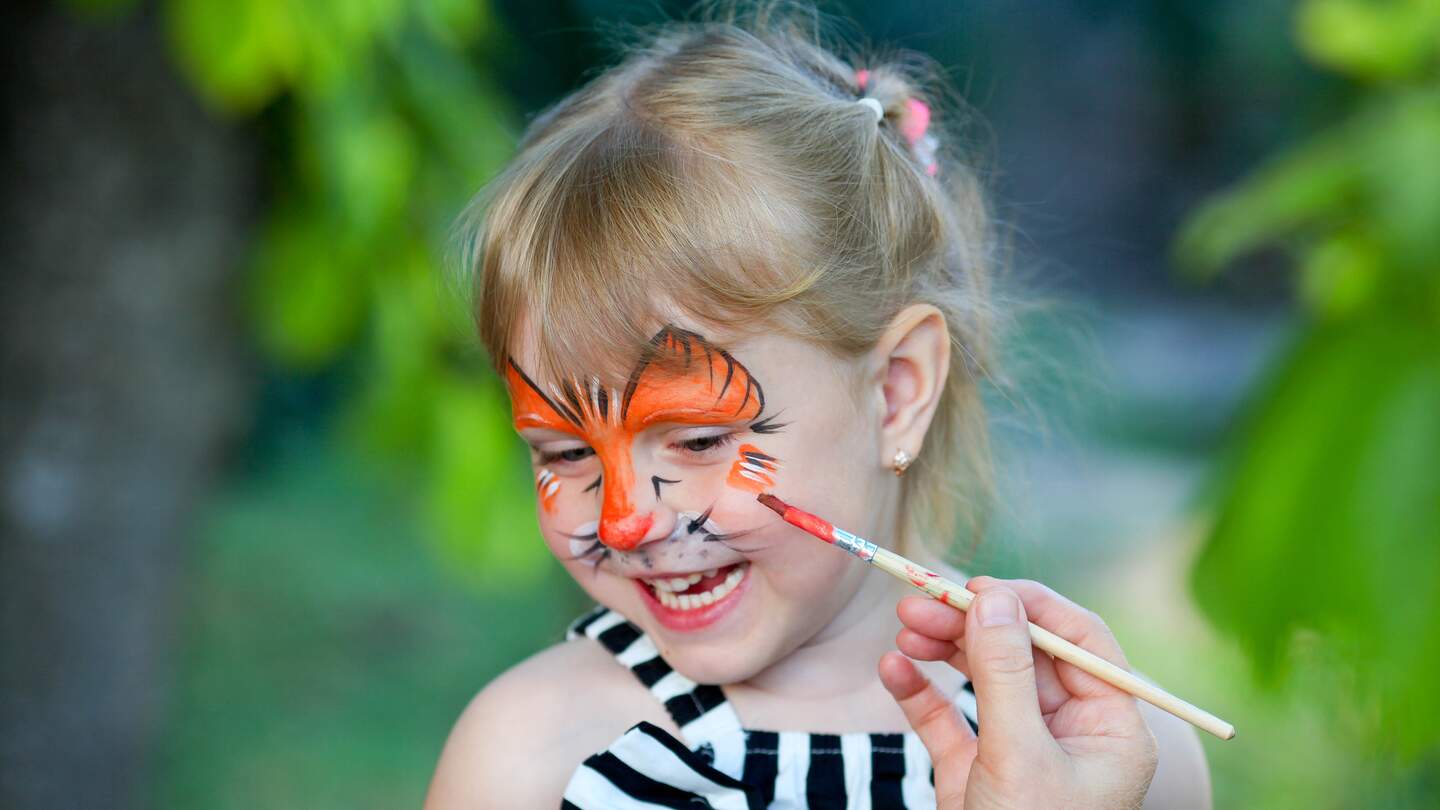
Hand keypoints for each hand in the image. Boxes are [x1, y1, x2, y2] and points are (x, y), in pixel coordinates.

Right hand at [878, 576, 1158, 808]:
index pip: (1078, 641)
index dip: (1028, 605)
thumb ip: (1006, 672)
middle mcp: (1070, 736)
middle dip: (970, 623)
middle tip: (920, 599)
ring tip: (902, 626)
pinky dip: (920, 691)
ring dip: (941, 647)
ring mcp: (1020, 754)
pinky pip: (949, 719)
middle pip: (1022, 653)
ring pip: (981, 678)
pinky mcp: (977, 775)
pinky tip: (892, 669)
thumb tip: (995, 597)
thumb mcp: (1020, 756)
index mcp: (1110, 730)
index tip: (977, 585)